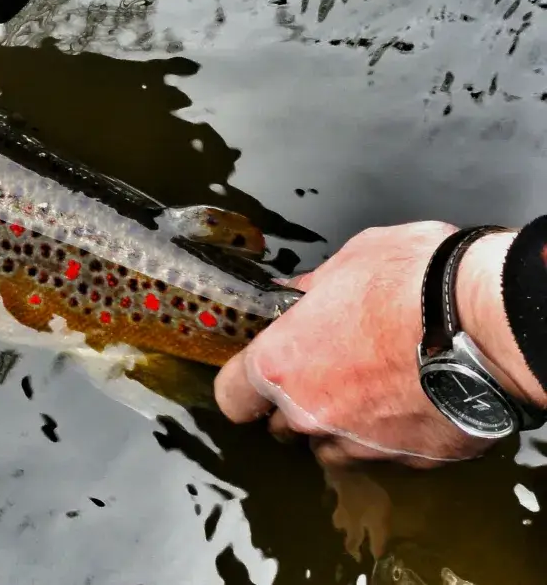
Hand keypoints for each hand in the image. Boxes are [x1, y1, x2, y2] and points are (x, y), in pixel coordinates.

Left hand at [214, 221, 545, 467]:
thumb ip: (311, 290)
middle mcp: (313, 415)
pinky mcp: (414, 460)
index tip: (254, 375)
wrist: (491, 319)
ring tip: (374, 387)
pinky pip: (390, 454)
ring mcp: (364, 445)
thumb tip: (297, 295)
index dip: (242, 387)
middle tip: (328, 370)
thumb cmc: (413, 280)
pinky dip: (395, 434)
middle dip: (297, 404)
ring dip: (343, 426)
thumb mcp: (347, 262)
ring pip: (334, 448)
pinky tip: (416, 399)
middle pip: (283, 427)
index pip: (231, 397)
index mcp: (282, 365)